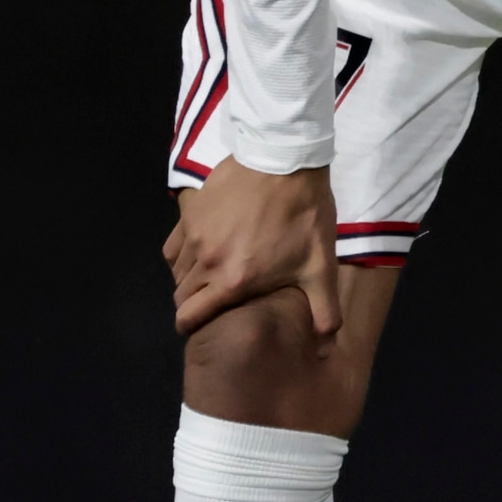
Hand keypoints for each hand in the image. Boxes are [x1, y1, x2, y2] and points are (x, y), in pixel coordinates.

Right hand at [161, 158, 341, 340]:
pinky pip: (174, 244)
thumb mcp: (320, 263)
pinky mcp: (190, 212)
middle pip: (182, 296)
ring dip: (190, 278)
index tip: (202, 324)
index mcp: (231, 282)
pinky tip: (201, 248)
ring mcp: (194, 235)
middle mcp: (205, 262)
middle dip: (193, 304)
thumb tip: (327, 343)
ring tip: (212, 272)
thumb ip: (323, 308)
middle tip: (213, 298)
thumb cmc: (303, 214)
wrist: (284, 158)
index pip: (189, 318)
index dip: (191, 326)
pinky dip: (182, 253)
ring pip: (178, 271)